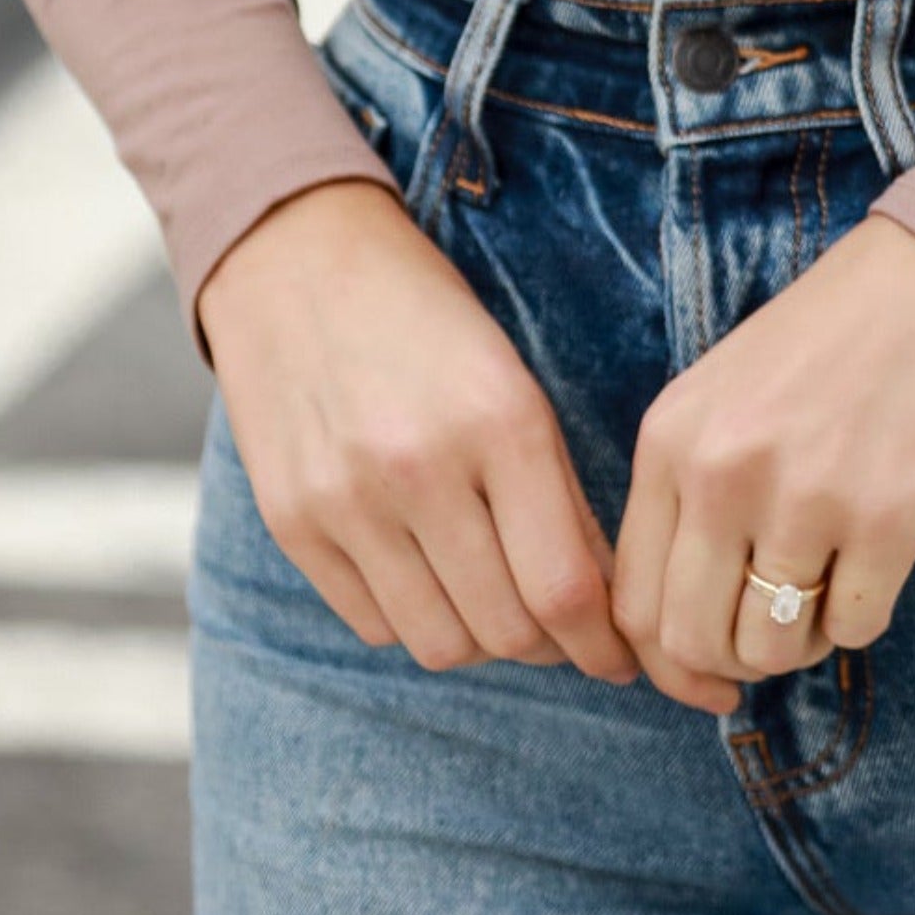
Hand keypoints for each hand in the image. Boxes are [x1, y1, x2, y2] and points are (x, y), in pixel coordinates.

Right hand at [198, 180, 734, 714]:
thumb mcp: (512, 378)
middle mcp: (421, 469)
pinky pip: (374, 624)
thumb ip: (557, 491)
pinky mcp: (294, 523)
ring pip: (440, 644)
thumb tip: (603, 603)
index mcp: (499, 419)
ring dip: (482, 640)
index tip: (620, 657)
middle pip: (507, 631)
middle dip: (552, 647)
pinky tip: (430, 578)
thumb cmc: (424, 314)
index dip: (603, 643)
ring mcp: (348, 503)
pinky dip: (415, 619)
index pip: (565, 588)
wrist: (295, 257)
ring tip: (498, 603)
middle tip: (568, 633)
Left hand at [612, 210, 914, 685]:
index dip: (667, 662)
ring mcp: (804, 496)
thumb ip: (686, 499)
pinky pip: (852, 630)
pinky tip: (873, 561)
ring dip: (797, 644)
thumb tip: (677, 639)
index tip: (705, 667)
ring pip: (768, 649)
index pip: (633, 604)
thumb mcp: (721, 400)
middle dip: (729, 664)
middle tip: (768, 634)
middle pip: (691, 642)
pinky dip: (860, 616)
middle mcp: (723, 471)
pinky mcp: (886, 518)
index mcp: (671, 439)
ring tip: (823, 589)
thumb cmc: (828, 344)